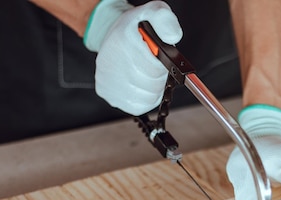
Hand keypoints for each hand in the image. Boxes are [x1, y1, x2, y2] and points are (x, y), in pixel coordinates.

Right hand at [84, 0, 181, 115]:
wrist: (111, 34)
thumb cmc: (137, 28)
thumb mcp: (154, 13)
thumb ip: (166, 21)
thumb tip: (173, 36)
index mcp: (123, 41)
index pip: (156, 68)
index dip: (165, 65)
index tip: (161, 58)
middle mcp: (110, 63)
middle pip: (152, 85)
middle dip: (160, 76)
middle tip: (155, 66)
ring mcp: (107, 81)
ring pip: (147, 97)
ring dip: (154, 88)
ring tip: (148, 73)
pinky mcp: (107, 94)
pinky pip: (138, 106)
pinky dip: (145, 98)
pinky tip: (141, 83)